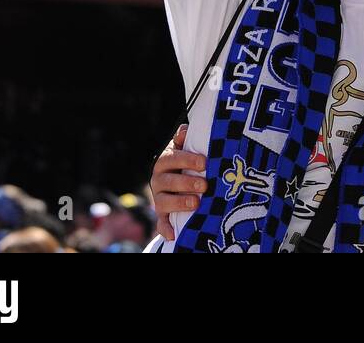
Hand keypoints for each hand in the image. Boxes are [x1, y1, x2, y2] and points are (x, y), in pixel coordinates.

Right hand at [150, 124, 206, 240]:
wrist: (183, 186)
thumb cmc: (190, 164)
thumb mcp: (188, 150)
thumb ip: (186, 140)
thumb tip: (184, 130)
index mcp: (165, 162)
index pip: (170, 158)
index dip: (186, 159)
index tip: (204, 163)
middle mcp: (158, 180)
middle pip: (166, 180)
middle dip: (185, 182)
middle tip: (204, 185)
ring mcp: (159, 199)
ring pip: (163, 202)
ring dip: (179, 202)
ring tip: (196, 203)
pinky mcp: (163, 216)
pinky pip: (161, 224)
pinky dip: (165, 229)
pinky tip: (173, 233)